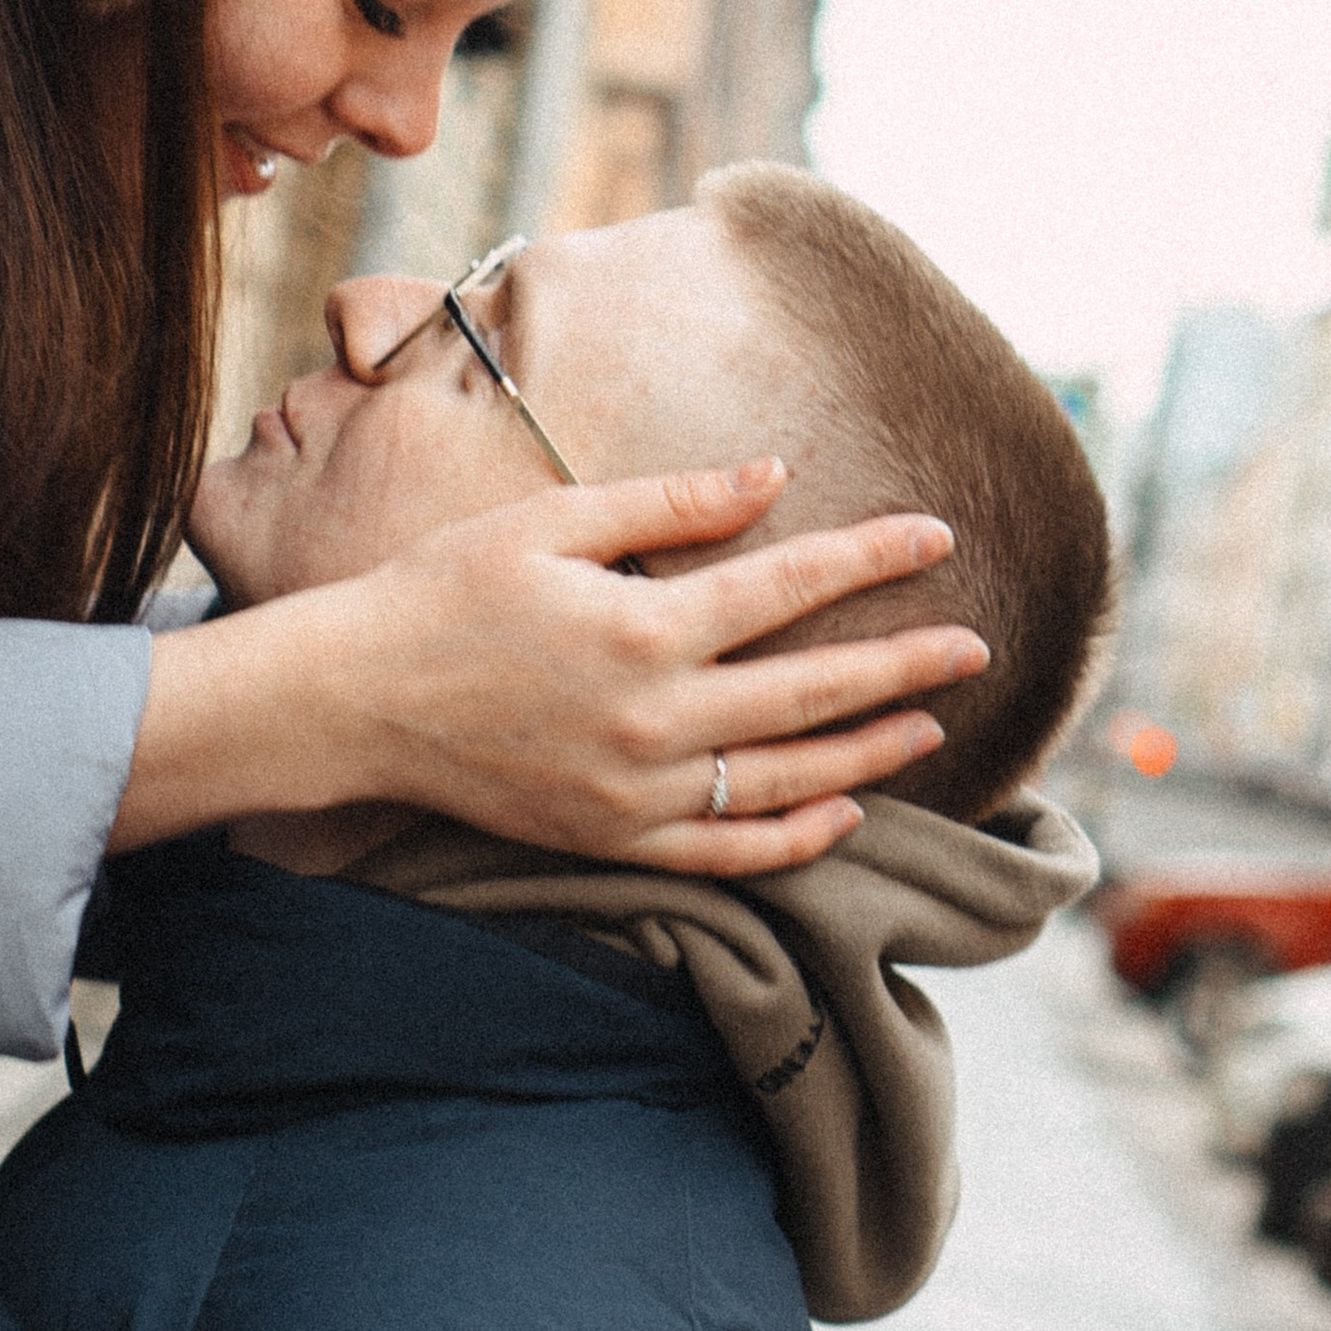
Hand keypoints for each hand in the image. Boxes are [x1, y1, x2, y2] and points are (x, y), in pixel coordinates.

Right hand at [320, 459, 982, 876]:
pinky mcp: (611, 839)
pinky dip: (796, 837)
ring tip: (934, 724)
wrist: (354, 699)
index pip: (790, 587)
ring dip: (870, 750)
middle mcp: (653, 719)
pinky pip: (728, 854)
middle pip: (812, 690)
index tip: (938, 534)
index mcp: (641, 628)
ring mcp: (636, 792)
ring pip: (786, 779)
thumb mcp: (552, 522)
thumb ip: (671, 505)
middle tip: (976, 643)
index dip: (872, 556)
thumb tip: (776, 477)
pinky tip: (845, 811)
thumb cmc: (444, 591)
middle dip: (905, 663)